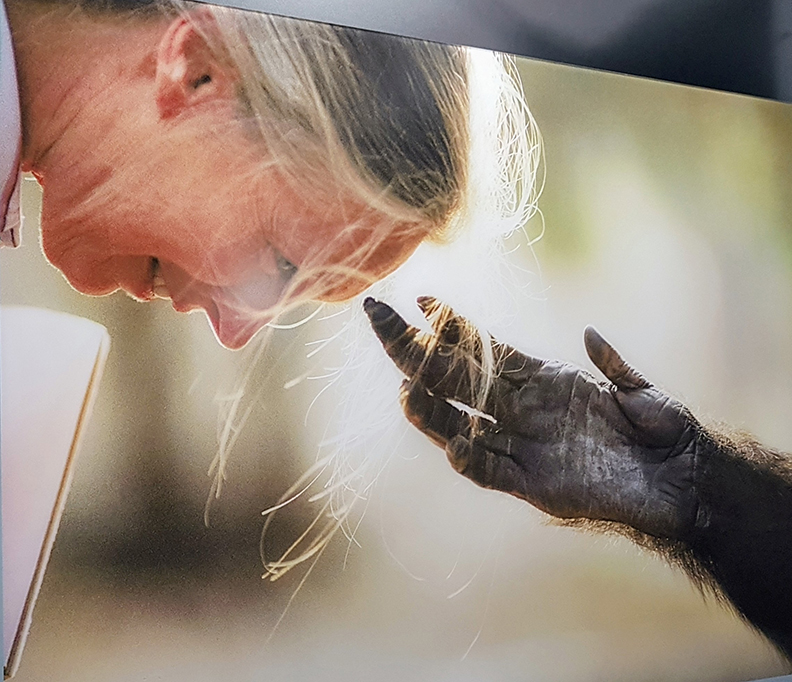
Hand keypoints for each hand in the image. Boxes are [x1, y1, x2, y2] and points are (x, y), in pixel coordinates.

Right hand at [364, 296, 700, 540]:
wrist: (679, 482)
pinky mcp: (530, 482)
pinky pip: (488, 470)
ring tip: (405, 388)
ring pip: (456, 422)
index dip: (451, 325)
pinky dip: (469, 458)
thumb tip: (588, 334)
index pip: (482, 347)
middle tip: (379, 318)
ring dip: (429, 407)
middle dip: (414, 348)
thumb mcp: (638, 391)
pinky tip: (452, 442)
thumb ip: (611, 364)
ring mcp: (520, 444)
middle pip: (453, 376)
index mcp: (540, 378)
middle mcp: (520, 408)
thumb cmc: (662, 431)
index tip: (421, 299)